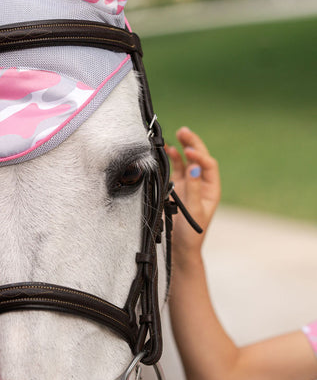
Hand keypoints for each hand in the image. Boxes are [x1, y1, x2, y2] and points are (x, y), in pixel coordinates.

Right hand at [165, 127, 220, 256]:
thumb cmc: (190, 234)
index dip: (199, 157)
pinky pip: (176, 169)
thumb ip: (193, 188)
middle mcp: (201, 184)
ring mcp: (188, 185)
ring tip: (178, 134)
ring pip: (187, 161)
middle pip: (199, 158)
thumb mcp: (194, 210)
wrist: (179, 248)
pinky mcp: (176, 188)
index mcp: (211, 189)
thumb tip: (195, 166)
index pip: (207, 166)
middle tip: (184, 131)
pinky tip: (169, 150)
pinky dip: (172, 159)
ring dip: (183, 148)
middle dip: (193, 144)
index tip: (189, 152)